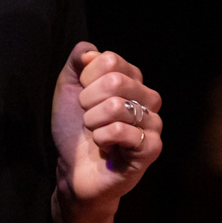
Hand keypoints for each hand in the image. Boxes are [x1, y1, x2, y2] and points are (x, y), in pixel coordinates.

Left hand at [50, 42, 163, 207]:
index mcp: (132, 79)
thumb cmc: (74, 129)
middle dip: (88, 101)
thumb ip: (77, 62)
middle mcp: (148, 97)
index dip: (86, 78)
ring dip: (93, 122)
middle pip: (115, 81)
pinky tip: (104, 147)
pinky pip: (121, 131)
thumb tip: (90, 52)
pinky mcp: (151, 147)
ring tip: (95, 133)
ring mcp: (153, 122)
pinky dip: (101, 138)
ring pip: (117, 106)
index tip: (83, 96)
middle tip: (88, 117)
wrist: (74, 170)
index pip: (110, 60)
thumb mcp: (68, 88)